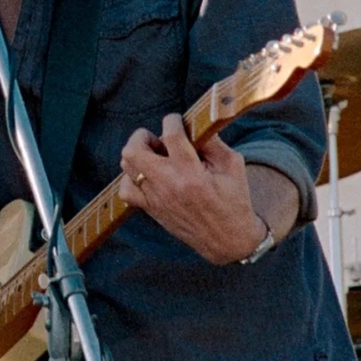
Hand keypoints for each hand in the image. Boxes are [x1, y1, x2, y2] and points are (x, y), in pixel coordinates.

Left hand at [115, 114, 268, 264]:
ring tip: (155, 157)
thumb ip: (213, 142)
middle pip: (134, 150)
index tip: (177, 121)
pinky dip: (131, 178)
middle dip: (143, 136)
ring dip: (137, 155)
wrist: (227, 240)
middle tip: (158, 140)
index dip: (172, 121)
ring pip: (126, 166)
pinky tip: (147, 176)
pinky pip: (126, 190)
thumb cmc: (234, 201)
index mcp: (191, 173)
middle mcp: (168, 185)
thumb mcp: (232, 166)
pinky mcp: (151, 209)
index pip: (171, 136)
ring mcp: (155, 198)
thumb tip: (194, 125)